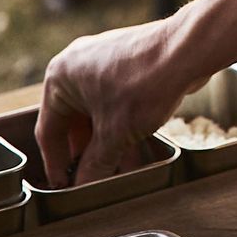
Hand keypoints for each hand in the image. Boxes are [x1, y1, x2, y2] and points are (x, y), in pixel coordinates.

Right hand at [37, 19, 204, 186]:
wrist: (187, 50)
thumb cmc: (145, 84)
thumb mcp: (115, 134)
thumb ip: (95, 164)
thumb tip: (83, 186)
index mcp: (60, 78)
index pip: (48, 131)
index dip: (56, 164)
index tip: (63, 186)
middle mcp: (76, 65)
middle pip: (73, 122)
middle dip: (87, 154)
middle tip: (93, 180)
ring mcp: (102, 61)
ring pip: (97, 113)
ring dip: (106, 143)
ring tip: (119, 171)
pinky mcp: (125, 62)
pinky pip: (114, 101)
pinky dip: (120, 125)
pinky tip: (134, 149)